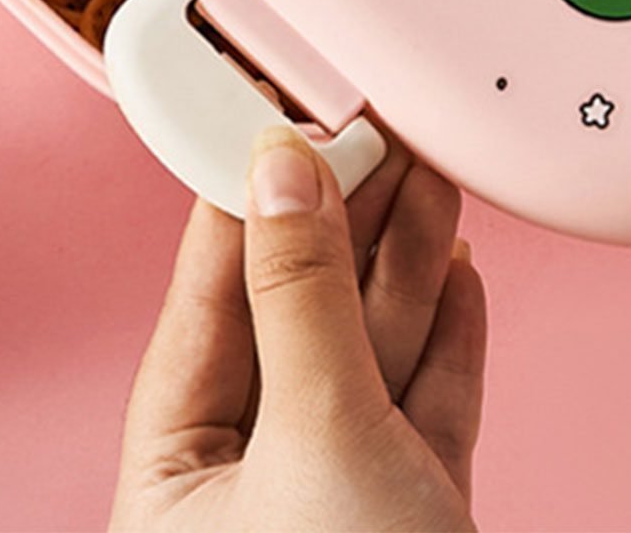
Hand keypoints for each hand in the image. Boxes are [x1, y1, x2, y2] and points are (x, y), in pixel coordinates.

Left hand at [110, 131, 486, 532]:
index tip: (283, 135)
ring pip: (366, 356)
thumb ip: (301, 296)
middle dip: (346, 227)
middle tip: (374, 144)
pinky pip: (421, 405)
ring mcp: (331, 499)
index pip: (204, 309)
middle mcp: (245, 487)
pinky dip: (445, 337)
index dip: (246, 211)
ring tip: (425, 177)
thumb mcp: (316, 430)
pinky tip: (457, 272)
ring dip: (406, 263)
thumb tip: (283, 178)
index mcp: (174, 480)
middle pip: (295, 323)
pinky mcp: (407, 514)